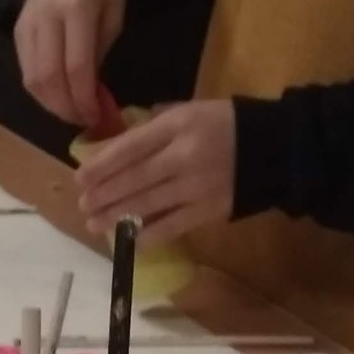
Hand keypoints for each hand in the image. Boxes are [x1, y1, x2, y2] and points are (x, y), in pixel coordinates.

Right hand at [15, 0, 126, 128]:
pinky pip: (25, 69)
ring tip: (70, 110)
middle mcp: (46, 15)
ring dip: (50, 104)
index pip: (75, 68)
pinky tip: (57, 94)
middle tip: (82, 119)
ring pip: (31, 79)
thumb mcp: (114, 15)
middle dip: (65, 108)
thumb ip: (99, 56)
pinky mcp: (17, 28)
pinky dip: (40, 90)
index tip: (96, 117)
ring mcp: (27, 21)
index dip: (84, 100)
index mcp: (76, 7)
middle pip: (48, 78)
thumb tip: (90, 97)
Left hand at [77, 99, 236, 242]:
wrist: (272, 149)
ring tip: (94, 223)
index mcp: (177, 125)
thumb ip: (154, 127)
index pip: (130, 147)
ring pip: (147, 205)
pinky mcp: (207, 211)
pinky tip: (128, 241)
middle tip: (82, 205)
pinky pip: (170, 227)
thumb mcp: (189, 112)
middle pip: (134, 179)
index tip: (80, 178)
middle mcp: (183, 156)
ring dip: (116, 217)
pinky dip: (147, 235)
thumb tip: (115, 149)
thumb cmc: (224, 126)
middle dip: (103, 195)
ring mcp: (195, 187)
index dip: (102, 164)